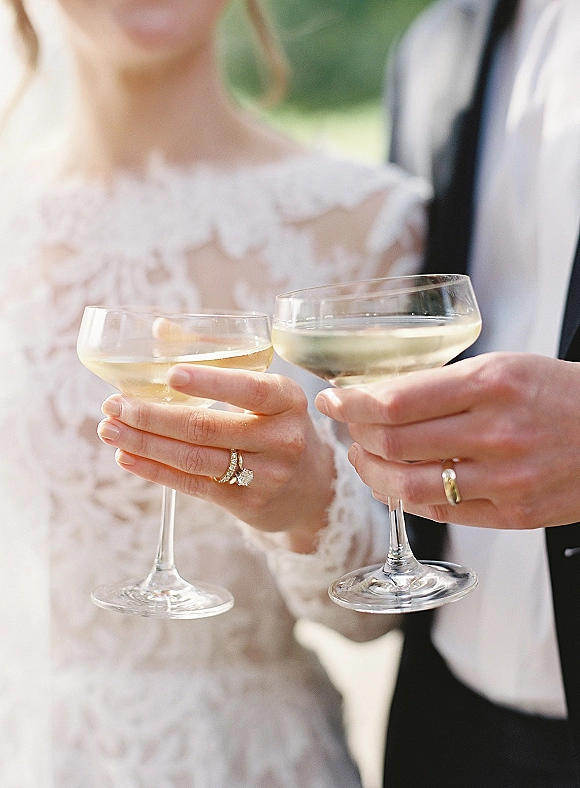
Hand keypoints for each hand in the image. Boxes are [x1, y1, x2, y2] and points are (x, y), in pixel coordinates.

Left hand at [97, 364, 334, 551]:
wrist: (309, 489)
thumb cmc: (277, 426)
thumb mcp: (266, 392)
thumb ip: (219, 357)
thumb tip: (161, 328)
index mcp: (287, 400)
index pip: (249, 389)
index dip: (209, 382)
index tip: (168, 375)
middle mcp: (281, 439)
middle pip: (207, 427)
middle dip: (152, 416)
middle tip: (113, 404)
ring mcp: (265, 475)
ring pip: (194, 459)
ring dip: (144, 444)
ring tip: (109, 429)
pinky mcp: (245, 504)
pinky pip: (192, 485)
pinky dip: (155, 470)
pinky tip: (127, 457)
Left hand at [315, 352, 579, 529]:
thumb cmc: (556, 393)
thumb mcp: (504, 367)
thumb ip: (443, 383)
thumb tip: (376, 394)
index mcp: (491, 384)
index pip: (394, 401)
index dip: (350, 403)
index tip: (332, 398)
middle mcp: (495, 434)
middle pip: (392, 443)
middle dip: (355, 433)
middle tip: (347, 424)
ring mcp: (505, 481)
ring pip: (406, 486)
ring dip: (371, 471)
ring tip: (363, 454)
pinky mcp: (512, 515)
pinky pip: (438, 511)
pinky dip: (405, 495)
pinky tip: (395, 479)